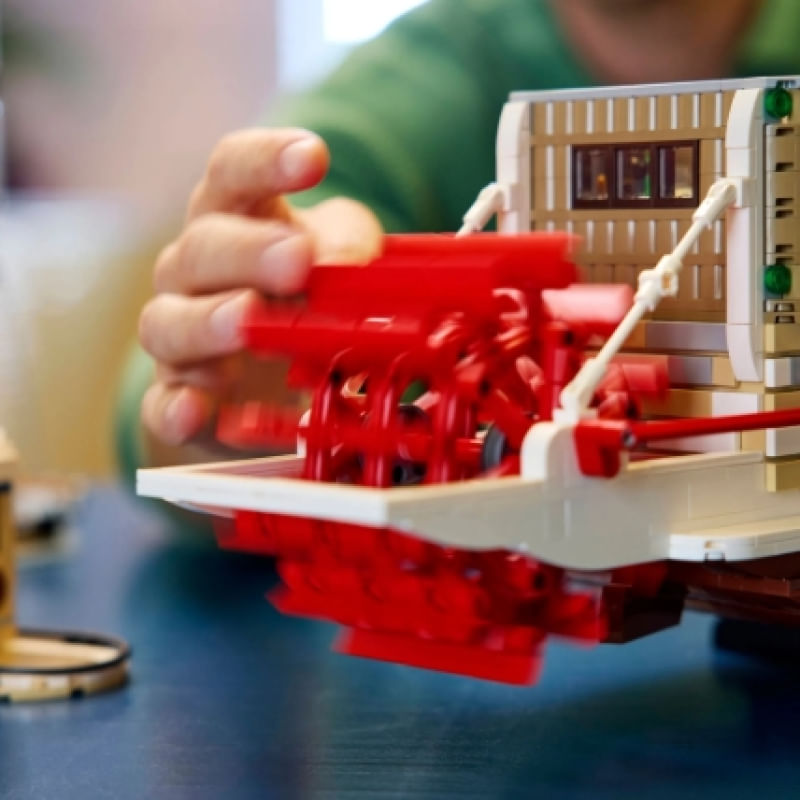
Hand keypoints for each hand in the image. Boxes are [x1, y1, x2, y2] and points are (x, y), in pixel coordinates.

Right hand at [138, 127, 382, 448]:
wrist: (281, 369)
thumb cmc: (307, 293)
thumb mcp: (340, 254)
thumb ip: (348, 247)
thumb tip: (348, 261)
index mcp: (235, 218)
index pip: (233, 172)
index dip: (266, 161)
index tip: (313, 158)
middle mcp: (194, 270)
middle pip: (202, 247)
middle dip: (248, 251)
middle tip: (296, 259)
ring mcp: (179, 335)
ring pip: (167, 322)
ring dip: (208, 321)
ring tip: (247, 320)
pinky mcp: (179, 398)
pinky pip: (161, 405)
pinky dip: (174, 410)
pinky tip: (193, 410)